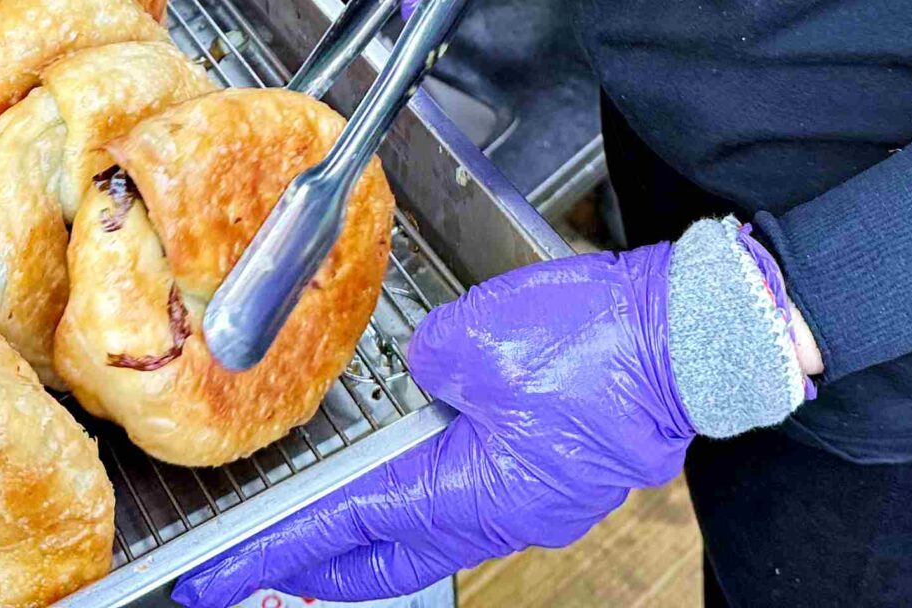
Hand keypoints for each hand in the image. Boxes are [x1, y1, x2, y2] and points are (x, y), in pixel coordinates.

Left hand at [171, 248, 690, 606]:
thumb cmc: (601, 338)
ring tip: (330, 522)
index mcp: (470, 489)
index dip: (273, 550)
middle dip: (322, 567)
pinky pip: (481, 495)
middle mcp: (503, 513)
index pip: (344, 528)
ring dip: (379, 528)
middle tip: (262, 567)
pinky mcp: (563, 474)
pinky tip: (421, 466)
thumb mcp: (478, 334)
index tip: (216, 578)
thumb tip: (425, 376)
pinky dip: (434, 492)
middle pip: (388, 555)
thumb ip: (425, 362)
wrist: (695, 335)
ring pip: (435, 528)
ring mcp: (538, 500)